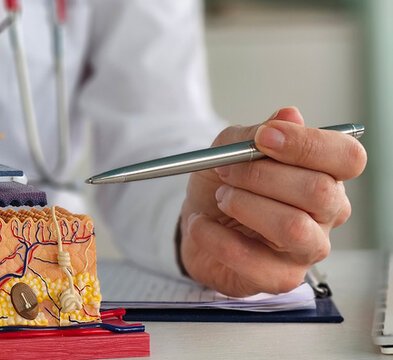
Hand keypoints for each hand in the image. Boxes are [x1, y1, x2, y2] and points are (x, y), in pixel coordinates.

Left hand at [179, 107, 365, 296]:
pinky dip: (217, 237)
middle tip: (225, 170)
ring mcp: (307, 249)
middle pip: (319, 191)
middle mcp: (326, 213)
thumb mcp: (228, 148)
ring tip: (219, 197)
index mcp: (325, 174)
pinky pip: (253, 260)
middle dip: (261, 175)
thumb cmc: (222, 184)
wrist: (194, 222)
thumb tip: (288, 115)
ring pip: (293, 228)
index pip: (347, 157)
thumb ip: (256, 134)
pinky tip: (202, 225)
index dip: (308, 144)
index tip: (265, 137)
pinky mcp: (279, 278)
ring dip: (244, 206)